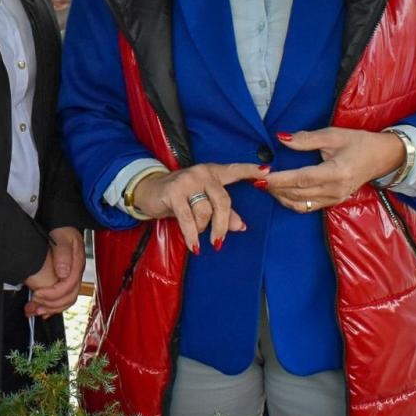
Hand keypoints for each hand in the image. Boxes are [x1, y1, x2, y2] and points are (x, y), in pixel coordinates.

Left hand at [24, 227, 84, 316]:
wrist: (63, 225)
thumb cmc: (62, 230)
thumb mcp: (63, 238)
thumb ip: (63, 254)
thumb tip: (64, 272)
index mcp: (77, 265)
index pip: (68, 286)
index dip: (52, 294)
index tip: (37, 294)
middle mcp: (75, 273)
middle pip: (68, 297)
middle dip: (50, 305)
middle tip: (33, 305)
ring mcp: (71, 277)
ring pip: (65, 300)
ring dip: (49, 308)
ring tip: (33, 311)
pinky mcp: (65, 280)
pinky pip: (61, 298)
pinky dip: (51, 306)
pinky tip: (41, 310)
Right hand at [130, 163, 257, 253]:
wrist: (148, 191)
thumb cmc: (180, 198)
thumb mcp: (202, 203)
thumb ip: (223, 213)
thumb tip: (241, 226)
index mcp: (213, 173)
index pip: (235, 170)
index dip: (250, 171)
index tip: (267, 172)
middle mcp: (202, 173)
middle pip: (223, 201)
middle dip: (223, 224)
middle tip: (219, 241)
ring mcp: (187, 181)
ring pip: (205, 211)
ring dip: (202, 228)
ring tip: (196, 234)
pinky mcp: (173, 192)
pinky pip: (187, 218)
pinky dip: (192, 235)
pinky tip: (194, 246)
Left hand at [261, 128, 404, 212]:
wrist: (382, 158)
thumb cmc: (359, 143)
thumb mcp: (333, 135)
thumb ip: (306, 139)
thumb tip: (281, 138)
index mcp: (336, 172)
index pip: (301, 179)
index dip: (279, 179)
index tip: (260, 175)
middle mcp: (335, 190)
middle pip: (297, 193)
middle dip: (274, 187)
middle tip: (255, 178)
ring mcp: (335, 199)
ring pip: (300, 204)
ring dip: (280, 195)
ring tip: (265, 184)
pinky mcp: (334, 203)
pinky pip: (307, 207)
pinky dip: (291, 201)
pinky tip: (280, 192)